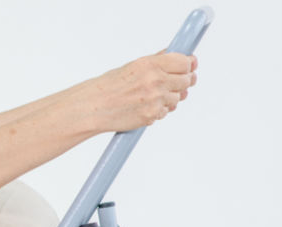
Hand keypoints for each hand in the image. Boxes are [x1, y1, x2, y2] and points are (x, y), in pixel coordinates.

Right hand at [81, 51, 197, 132]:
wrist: (92, 107)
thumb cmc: (108, 87)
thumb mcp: (133, 66)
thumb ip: (157, 61)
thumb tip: (179, 56)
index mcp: (150, 64)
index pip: (185, 62)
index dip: (188, 65)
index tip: (188, 66)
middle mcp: (155, 80)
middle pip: (187, 80)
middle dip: (183, 82)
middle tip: (173, 83)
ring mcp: (155, 99)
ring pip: (178, 98)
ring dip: (170, 98)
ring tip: (151, 97)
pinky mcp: (152, 115)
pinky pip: (165, 112)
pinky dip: (159, 110)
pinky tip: (144, 106)